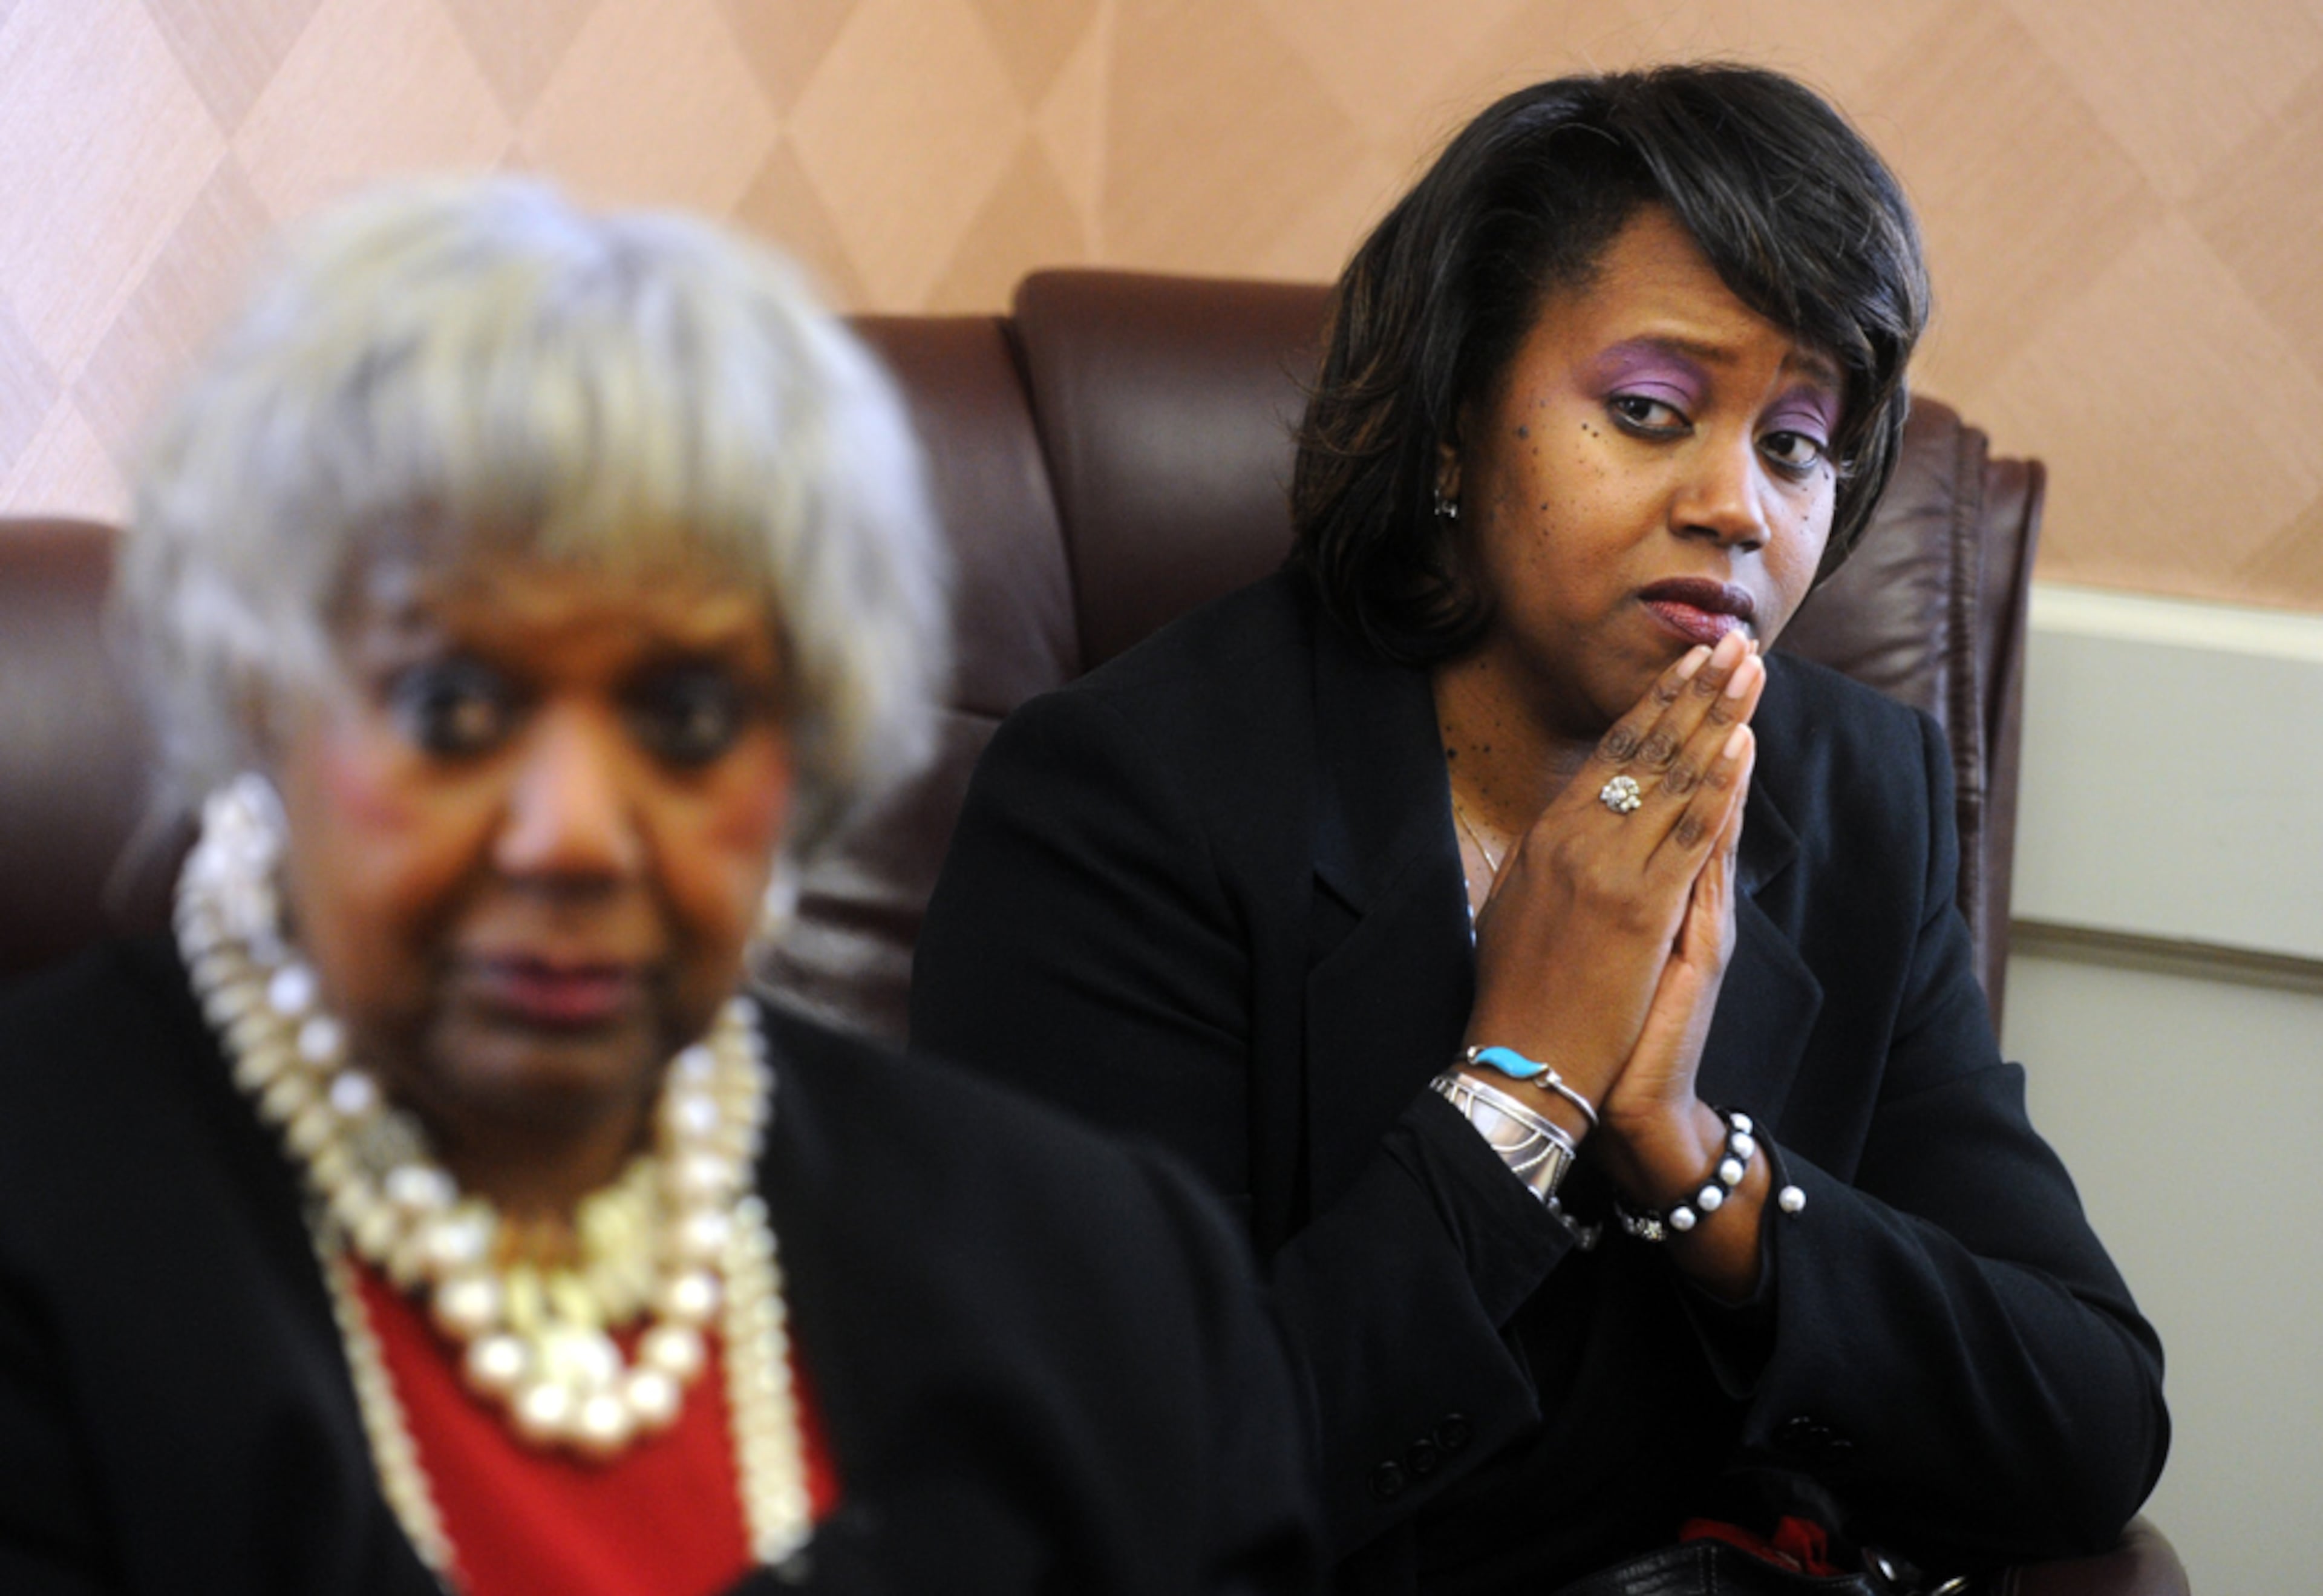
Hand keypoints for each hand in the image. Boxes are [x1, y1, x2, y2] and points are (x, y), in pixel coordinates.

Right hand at [1463, 633, 1764, 1131]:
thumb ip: (1535, 860)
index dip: (1653, 706)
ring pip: (1674, 779)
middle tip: (1734, 645)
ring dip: (1719, 719)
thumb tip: (1549, 821)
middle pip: (1647, 751)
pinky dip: (1719, 786)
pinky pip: (1689, 834)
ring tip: (1750, 673)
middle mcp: (1575, 842)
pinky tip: (1741, 746)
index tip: (1688, 667)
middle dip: (1696, 694)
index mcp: (1545, 838)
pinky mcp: (1643, 910)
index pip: (1608, 756)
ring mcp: (1609, 872)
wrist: (1525, 1063)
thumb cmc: (1516, 996)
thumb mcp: (1510, 911)